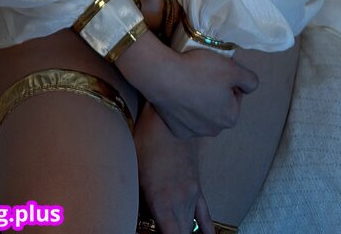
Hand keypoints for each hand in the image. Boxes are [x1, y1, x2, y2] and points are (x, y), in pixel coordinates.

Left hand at [134, 103, 214, 233]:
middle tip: (157, 228)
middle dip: (171, 233)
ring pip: (190, 227)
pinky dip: (206, 229)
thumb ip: (140, 203)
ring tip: (172, 227)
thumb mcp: (134, 173)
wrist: (165, 118)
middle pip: (181, 233)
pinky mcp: (197, 185)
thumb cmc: (143, 142)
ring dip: (181, 231)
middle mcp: (180, 201)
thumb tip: (139, 219)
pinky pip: (205, 215)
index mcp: (162, 201)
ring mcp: (192, 193)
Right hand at [152, 47, 257, 138]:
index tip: (215, 72)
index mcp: (231, 117)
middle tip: (202, 77)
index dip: (227, 81)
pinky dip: (184, 109)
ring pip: (202, 114)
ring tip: (189, 84)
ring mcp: (194, 133)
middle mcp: (215, 130)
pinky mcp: (177, 131)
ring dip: (199, 102)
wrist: (164, 78)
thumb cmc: (200, 71)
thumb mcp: (232, 68)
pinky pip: (185, 119)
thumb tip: (250, 86)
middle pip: (219, 107)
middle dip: (214, 94)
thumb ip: (250, 79)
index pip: (235, 95)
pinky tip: (179, 97)